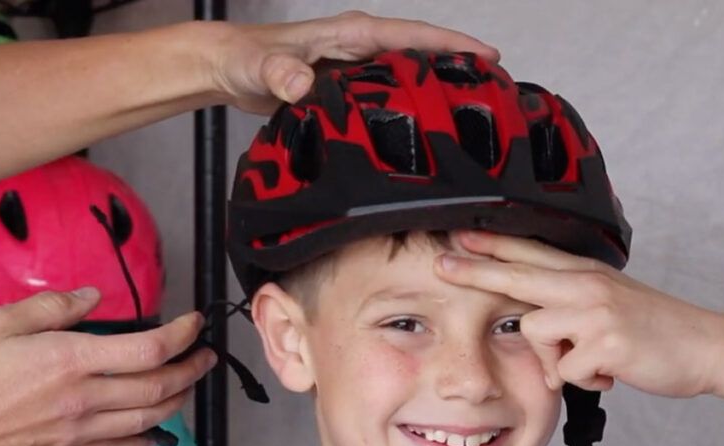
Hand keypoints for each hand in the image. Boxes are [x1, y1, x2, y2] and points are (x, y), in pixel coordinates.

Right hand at [0, 288, 215, 445]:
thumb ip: (52, 308)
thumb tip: (92, 297)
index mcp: (70, 360)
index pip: (149, 349)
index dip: (182, 335)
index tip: (195, 324)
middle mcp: (84, 399)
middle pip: (161, 386)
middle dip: (193, 368)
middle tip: (205, 355)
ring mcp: (79, 431)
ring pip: (151, 419)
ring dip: (180, 400)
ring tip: (189, 384)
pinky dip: (150, 438)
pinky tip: (158, 428)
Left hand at [210, 11, 499, 112]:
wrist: (228, 67)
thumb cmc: (245, 61)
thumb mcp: (262, 67)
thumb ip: (280, 73)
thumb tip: (300, 82)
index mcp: (352, 35)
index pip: (412, 36)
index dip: (452, 45)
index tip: (487, 57)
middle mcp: (361, 48)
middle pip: (422, 54)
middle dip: (459, 68)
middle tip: (495, 94)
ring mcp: (357, 68)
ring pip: (408, 76)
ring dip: (438, 90)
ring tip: (473, 114)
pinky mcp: (350, 88)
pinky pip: (390, 95)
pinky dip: (410, 107)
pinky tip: (424, 131)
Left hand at [434, 231, 723, 396]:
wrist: (707, 347)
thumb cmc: (657, 330)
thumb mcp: (612, 303)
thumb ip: (573, 305)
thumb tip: (534, 323)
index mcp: (587, 274)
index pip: (531, 253)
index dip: (492, 244)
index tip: (458, 236)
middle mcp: (587, 285)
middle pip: (517, 274)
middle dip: (475, 271)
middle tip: (440, 265)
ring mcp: (596, 311)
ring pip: (535, 332)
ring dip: (553, 360)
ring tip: (591, 362)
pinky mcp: (605, 342)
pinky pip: (564, 371)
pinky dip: (584, 380)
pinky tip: (611, 372)